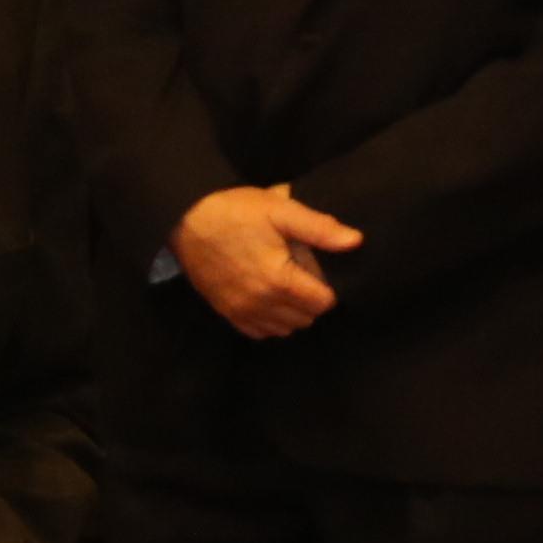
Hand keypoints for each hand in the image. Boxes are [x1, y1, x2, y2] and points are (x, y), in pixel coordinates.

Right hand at [172, 185, 362, 339]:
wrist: (185, 219)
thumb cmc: (235, 211)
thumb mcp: (280, 210)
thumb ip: (320, 228)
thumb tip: (356, 241)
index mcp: (279, 281)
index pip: (323, 303)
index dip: (329, 286)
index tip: (319, 268)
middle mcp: (261, 304)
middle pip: (306, 318)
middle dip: (312, 299)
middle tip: (304, 273)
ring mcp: (241, 312)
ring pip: (284, 329)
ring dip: (293, 312)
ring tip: (287, 285)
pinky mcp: (226, 313)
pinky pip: (259, 331)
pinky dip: (270, 321)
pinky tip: (269, 298)